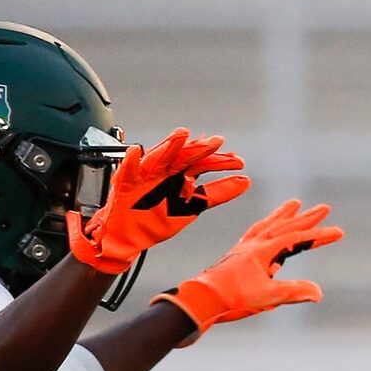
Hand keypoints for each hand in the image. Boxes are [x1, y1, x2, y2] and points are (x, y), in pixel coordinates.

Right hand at [63, 130, 248, 274]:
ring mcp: (146, 175)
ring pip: (158, 156)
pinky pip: (128, 169)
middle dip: (199, 149)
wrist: (130, 236)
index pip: (202, 163)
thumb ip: (217, 193)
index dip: (219, 162)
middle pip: (183, 156)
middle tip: (215, 142)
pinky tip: (137, 152)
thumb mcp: (192, 207)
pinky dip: (131, 160)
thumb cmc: (157, 219)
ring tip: (182, 135)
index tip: (239, 161)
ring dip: (169, 145)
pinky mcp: (126, 182)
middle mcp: (164, 170)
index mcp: (179, 174)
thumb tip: (245, 181)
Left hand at [152, 199, 342, 336]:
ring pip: (269, 225)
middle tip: (325, 208)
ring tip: (295, 204)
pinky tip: (267, 228)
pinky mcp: (238, 254)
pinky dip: (266, 226)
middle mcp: (254, 243)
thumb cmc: (233, 297)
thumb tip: (318, 293)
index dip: (320, 235)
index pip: (297, 239)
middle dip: (307, 218)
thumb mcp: (267, 297)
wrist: (203, 297)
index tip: (339, 232)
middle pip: (285, 226)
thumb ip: (293, 292)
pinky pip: (255, 233)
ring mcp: (245, 247)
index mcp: (263, 250)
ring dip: (284, 215)